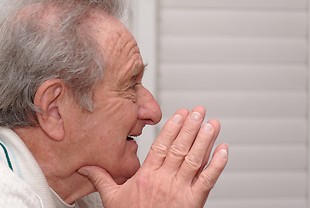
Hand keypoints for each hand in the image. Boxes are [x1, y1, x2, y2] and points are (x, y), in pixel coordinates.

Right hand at [78, 106, 227, 207]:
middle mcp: (165, 180)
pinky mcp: (193, 202)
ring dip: (205, 140)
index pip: (161, 146)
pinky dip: (217, 165)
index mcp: (147, 176)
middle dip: (191, 127)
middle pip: (180, 148)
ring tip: (212, 124)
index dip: (173, 128)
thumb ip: (101, 179)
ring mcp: (180, 190)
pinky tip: (224, 151)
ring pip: (194, 160)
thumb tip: (85, 166)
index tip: (181, 114)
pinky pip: (207, 180)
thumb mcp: (112, 199)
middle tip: (199, 111)